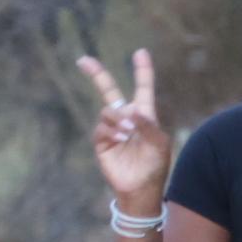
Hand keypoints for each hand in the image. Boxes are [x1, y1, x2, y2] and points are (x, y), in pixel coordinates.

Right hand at [74, 50, 173, 208]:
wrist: (140, 189)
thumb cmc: (155, 165)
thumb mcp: (160, 143)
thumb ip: (148, 124)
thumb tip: (129, 109)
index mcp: (144, 115)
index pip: (142, 88)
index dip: (142, 70)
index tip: (140, 52)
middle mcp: (125, 119)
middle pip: (109, 91)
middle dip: (96, 74)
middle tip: (82, 60)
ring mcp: (111, 130)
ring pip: (107, 111)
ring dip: (117, 118)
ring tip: (127, 133)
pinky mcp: (101, 143)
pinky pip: (100, 128)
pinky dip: (111, 131)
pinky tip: (120, 139)